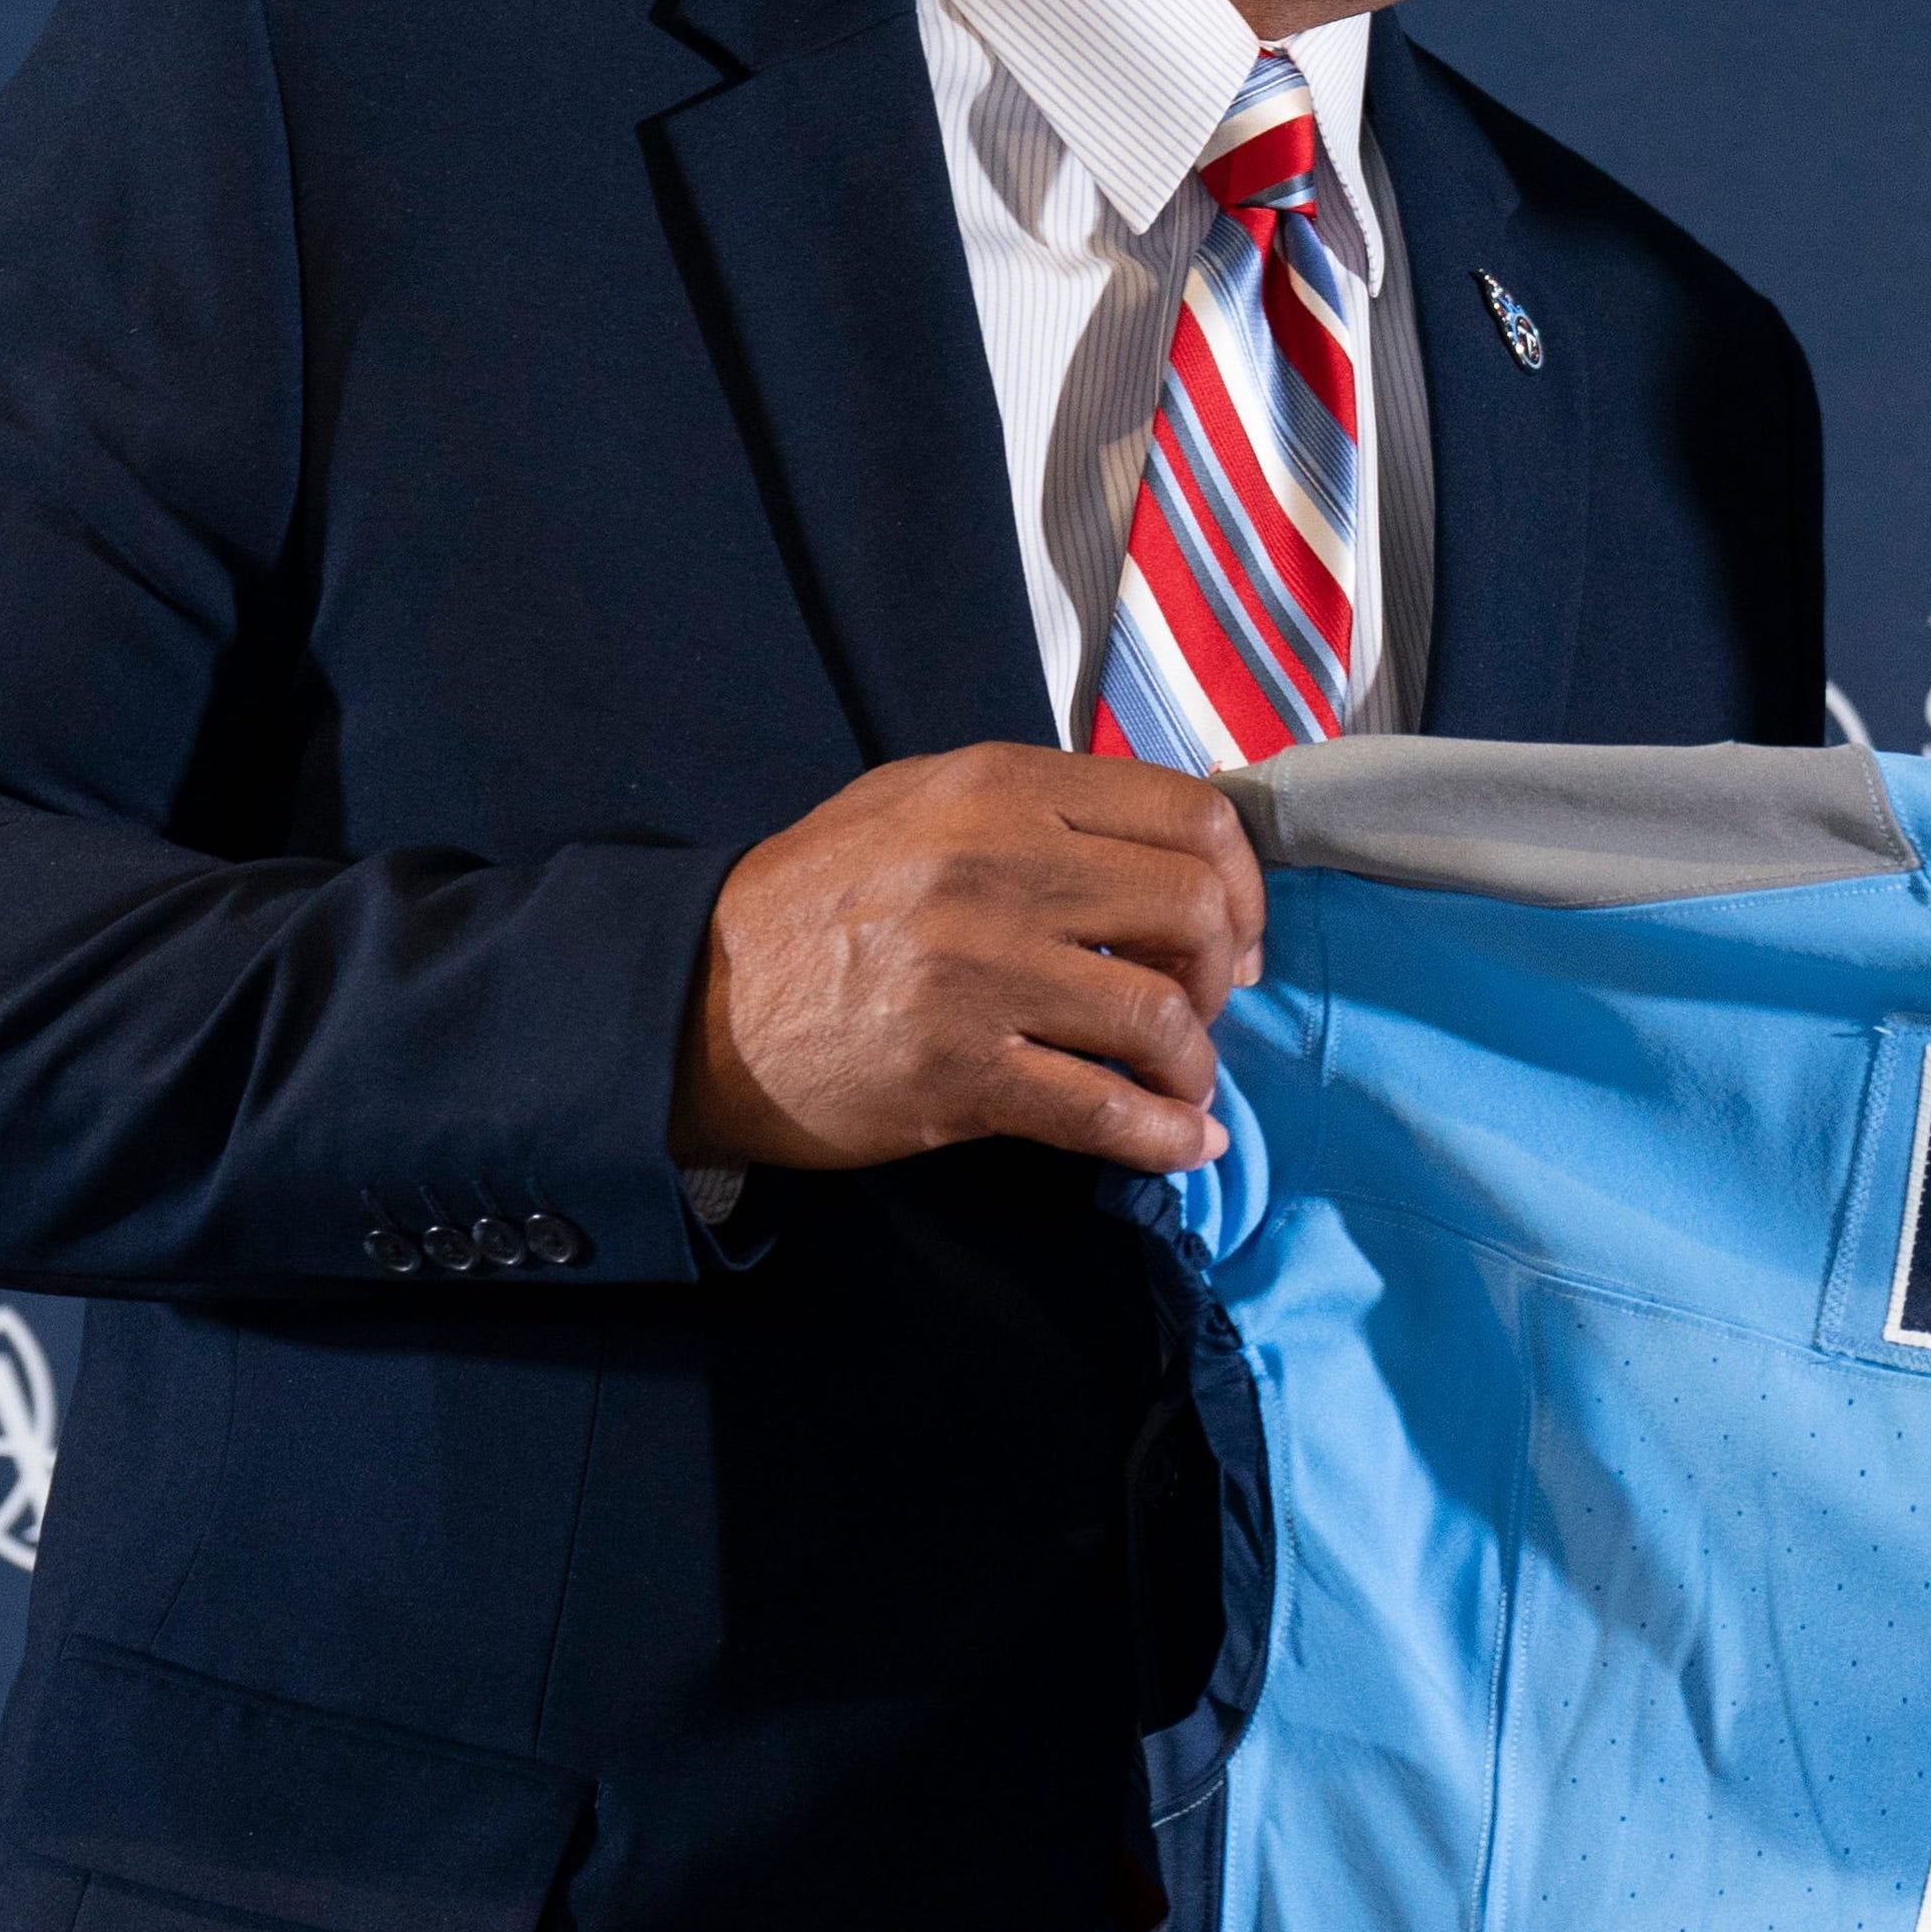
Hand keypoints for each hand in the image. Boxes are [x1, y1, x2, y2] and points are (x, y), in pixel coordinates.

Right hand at [672, 745, 1267, 1175]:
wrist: (691, 1002)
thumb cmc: (817, 899)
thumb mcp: (919, 803)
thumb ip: (1041, 806)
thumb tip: (1171, 848)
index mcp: (999, 788)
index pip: (1188, 814)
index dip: (1239, 882)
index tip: (1230, 932)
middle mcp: (996, 867)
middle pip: (1192, 910)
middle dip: (1221, 972)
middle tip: (1202, 1006)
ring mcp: (977, 972)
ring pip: (1159, 1016)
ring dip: (1194, 1063)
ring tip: (1180, 1080)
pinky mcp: (956, 1072)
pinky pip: (1100, 1110)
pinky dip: (1162, 1135)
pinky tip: (1182, 1143)